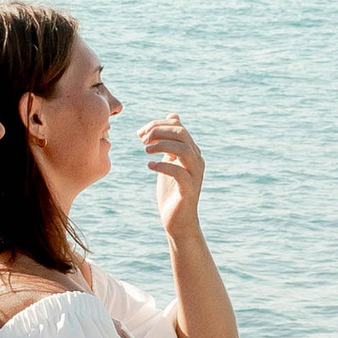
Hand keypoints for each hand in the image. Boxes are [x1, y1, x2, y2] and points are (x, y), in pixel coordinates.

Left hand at [139, 111, 204, 235]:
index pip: (178, 127)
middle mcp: (197, 160)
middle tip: (141, 140)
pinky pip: (178, 172)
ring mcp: (195, 174)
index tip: (140, 132)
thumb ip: (170, 141)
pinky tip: (149, 165)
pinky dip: (162, 165)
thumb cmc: (171, 191)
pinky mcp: (189, 189)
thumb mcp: (169, 161)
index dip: (158, 125)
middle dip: (159, 132)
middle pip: (182, 134)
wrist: (178, 221)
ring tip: (145, 150)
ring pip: (183, 149)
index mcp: (192, 151)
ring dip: (161, 145)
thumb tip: (173, 116)